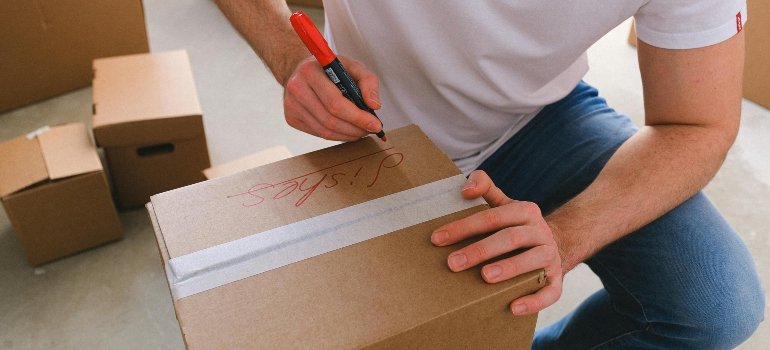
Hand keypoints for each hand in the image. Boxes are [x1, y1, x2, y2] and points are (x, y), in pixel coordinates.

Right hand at [283, 55, 382, 140]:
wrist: (302, 71)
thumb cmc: (330, 69)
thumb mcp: (352, 66)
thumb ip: (368, 82)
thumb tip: (374, 105)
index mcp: (310, 71)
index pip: (335, 102)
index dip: (358, 117)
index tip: (375, 124)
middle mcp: (296, 88)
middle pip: (330, 120)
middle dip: (355, 128)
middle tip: (370, 130)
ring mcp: (291, 105)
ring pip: (325, 131)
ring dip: (348, 135)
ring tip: (361, 131)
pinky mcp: (291, 118)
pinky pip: (318, 133)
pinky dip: (337, 135)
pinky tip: (346, 130)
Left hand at [430, 170, 563, 314]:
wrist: (555, 245)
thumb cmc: (516, 226)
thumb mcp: (504, 204)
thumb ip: (485, 188)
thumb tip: (464, 189)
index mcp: (525, 211)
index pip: (491, 217)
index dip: (464, 227)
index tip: (437, 239)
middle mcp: (540, 232)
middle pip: (509, 238)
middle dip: (480, 250)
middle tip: (453, 263)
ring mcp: (551, 256)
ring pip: (533, 261)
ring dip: (509, 268)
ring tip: (485, 277)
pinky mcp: (558, 280)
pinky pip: (550, 292)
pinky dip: (533, 300)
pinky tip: (513, 307)